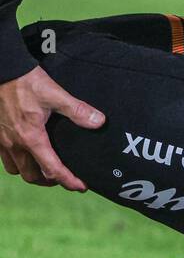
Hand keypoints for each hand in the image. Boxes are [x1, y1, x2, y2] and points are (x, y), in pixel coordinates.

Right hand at [0, 66, 103, 190]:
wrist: (1, 71)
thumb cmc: (26, 83)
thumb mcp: (55, 94)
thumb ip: (78, 110)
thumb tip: (99, 122)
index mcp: (31, 138)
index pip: (52, 169)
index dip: (68, 181)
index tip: (81, 187)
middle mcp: (14, 144)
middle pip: (32, 176)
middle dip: (50, 181)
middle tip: (66, 178)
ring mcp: (2, 141)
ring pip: (17, 170)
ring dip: (32, 174)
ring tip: (47, 170)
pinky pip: (6, 159)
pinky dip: (19, 163)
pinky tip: (28, 155)